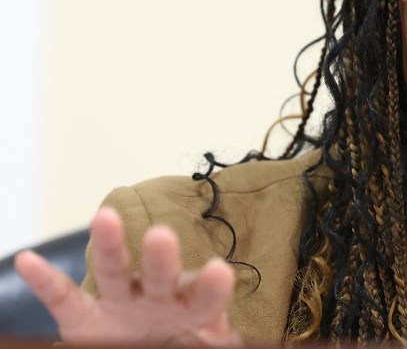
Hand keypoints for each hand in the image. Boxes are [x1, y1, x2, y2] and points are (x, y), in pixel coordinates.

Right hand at [15, 207, 242, 346]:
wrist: (155, 345)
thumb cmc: (188, 339)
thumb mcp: (211, 340)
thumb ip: (219, 336)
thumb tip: (232, 335)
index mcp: (192, 308)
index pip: (204, 295)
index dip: (213, 286)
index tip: (221, 270)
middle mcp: (156, 299)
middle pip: (159, 275)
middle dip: (161, 257)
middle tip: (163, 234)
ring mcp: (121, 304)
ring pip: (115, 272)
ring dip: (110, 245)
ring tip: (104, 216)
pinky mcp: (85, 321)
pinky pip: (62, 299)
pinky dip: (44, 280)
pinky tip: (28, 260)